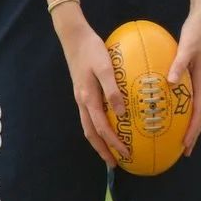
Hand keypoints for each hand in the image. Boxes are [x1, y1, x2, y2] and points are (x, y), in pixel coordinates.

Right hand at [53, 5, 127, 167]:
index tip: (126, 154)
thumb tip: (122, 113)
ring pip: (89, 126)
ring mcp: (81, 97)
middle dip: (102, 150)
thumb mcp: (105, 68)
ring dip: (99, 140)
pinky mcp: (83, 91)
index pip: (102, 129)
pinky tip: (110, 125)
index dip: (113, 143)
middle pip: (91, 133)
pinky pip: (90, 116)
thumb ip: (113, 90)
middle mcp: (82, 102)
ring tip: (110, 150)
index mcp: (88, 99)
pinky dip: (98, 126)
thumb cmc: (92, 50)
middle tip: (114, 163)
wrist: (74, 37)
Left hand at [168, 10, 200, 155]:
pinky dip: (175, 107)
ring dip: (184, 124)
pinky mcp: (188, 76)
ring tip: (173, 137)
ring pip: (191, 108)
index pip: (200, 112)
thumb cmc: (196, 33)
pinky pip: (182, 96)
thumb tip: (170, 82)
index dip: (193, 129)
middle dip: (190, 134)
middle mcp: (200, 85)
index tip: (186, 144)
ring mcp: (195, 81)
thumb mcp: (188, 47)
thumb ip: (179, 63)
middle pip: (197, 115)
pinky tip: (162, 109)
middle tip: (181, 150)